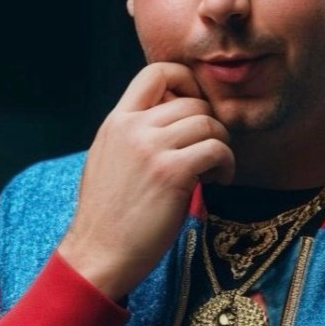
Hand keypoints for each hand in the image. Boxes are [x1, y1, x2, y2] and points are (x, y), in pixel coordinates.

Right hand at [57, 63, 233, 299]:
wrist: (98, 253)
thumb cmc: (108, 215)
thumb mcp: (109, 158)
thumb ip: (133, 133)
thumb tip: (169, 117)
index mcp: (117, 120)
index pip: (156, 72)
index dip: (186, 82)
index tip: (195, 110)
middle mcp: (133, 127)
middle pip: (193, 101)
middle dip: (210, 125)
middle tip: (208, 153)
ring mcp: (152, 149)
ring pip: (209, 123)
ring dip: (221, 146)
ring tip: (213, 171)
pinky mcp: (173, 173)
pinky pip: (217, 150)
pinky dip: (226, 165)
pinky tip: (217, 181)